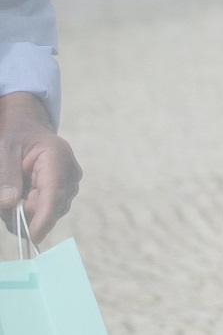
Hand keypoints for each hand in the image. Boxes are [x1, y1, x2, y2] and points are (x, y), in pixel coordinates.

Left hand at [0, 92, 78, 242]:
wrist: (27, 131)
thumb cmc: (16, 137)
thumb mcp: (4, 150)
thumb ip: (6, 176)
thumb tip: (10, 205)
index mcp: (57, 158)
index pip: (54, 192)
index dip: (45, 216)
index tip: (33, 237)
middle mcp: (70, 173)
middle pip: (50, 207)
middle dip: (25, 211)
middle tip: (6, 197)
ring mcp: (70, 184)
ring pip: (47, 213)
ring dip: (26, 211)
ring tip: (13, 192)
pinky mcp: (65, 193)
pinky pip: (46, 212)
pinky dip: (30, 210)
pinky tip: (21, 196)